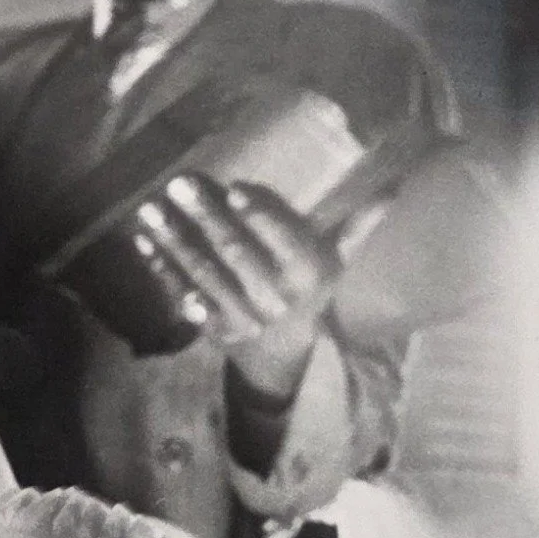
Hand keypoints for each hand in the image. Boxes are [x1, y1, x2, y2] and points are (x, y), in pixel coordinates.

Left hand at [132, 173, 340, 400]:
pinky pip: (183, 294)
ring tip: (150, 208)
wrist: (284, 354)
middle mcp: (275, 298)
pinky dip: (161, 269)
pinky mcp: (212, 327)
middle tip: (180, 184)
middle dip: (207, 219)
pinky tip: (142, 241)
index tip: (235, 190)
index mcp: (309, 276)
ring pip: (204, 274)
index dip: (260, 217)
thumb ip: (358, 224)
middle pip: (237, 255)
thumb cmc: (309, 291)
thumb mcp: (336, 261)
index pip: (285, 243)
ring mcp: (240, 316)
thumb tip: (396, 183)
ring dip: (174, 241)